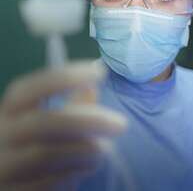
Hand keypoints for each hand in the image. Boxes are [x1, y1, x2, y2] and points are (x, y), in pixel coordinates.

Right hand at [0, 61, 126, 189]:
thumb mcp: (44, 118)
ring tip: (104, 150)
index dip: (66, 77)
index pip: (32, 88)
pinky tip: (85, 169)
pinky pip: (48, 182)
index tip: (101, 72)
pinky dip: (73, 174)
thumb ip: (69, 104)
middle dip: (90, 120)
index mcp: (9, 110)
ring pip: (48, 155)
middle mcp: (0, 135)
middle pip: (46, 122)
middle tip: (121, 124)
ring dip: (86, 151)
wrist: (10, 176)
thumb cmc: (34, 141)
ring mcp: (3, 166)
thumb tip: (92, 89)